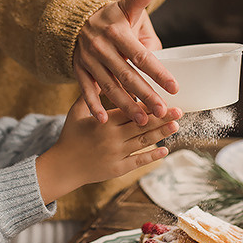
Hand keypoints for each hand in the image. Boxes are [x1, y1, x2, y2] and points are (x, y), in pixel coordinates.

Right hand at [35, 97, 181, 204]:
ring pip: (143, 142)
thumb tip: (98, 74)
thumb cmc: (70, 136)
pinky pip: (138, 161)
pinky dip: (152, 156)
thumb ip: (89, 94)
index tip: (162, 98)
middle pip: (141, 125)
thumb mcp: (76, 112)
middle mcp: (112, 137)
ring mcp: (116, 154)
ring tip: (176, 125)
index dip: (147, 104)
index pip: (130, 110)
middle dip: (161, 117)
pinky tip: (165, 150)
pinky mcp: (118, 169)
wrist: (63, 167)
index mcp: (104, 121)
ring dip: (161, 134)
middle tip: (179, 110)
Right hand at [73, 0, 177, 125]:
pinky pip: (86, 90)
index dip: (158, 71)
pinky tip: (104, 121)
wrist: (73, 20)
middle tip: (162, 110)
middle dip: (145, 94)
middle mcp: (101, 48)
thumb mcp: (124, 6)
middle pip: (127, 75)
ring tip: (143, 121)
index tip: (174, 87)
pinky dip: (94, 105)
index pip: (141, 56)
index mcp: (117, 33)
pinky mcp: (79, 70)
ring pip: (109, 87)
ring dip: (125, 105)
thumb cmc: (109, 17)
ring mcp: (89, 61)